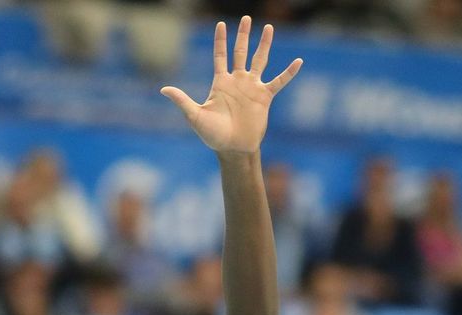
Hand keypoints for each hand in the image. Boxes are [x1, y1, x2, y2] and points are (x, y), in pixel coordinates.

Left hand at [161, 17, 300, 155]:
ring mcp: (252, 88)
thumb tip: (163, 89)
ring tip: (269, 28)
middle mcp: (237, 81)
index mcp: (221, 82)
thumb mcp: (195, 116)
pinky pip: (279, 82)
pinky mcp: (265, 98)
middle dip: (243, 35)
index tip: (221, 24)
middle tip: (247, 18)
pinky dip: (289, 72)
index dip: (221, 40)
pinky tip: (298, 61)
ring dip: (264, 44)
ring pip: (260, 60)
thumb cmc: (213, 135)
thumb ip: (182, 100)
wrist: (233, 149)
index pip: (221, 55)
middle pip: (241, 51)